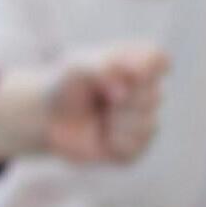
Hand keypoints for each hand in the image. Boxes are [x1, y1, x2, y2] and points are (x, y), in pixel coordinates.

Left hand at [0, 43, 166, 165]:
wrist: (47, 117)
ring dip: (117, 121)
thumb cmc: (65, 85)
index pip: (158, 59)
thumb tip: (126, 85)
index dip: (146, 68)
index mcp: (137, 63)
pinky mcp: (134, 147)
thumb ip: (100, 67)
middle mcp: (146, 91)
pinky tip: (102, 135)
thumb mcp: (75, 68)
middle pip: (153, 95)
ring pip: (148, 124)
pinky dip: (112, 141)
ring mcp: (143, 120)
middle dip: (124, 98)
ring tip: (101, 116)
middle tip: (102, 96)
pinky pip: (134, 147)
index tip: (127, 72)